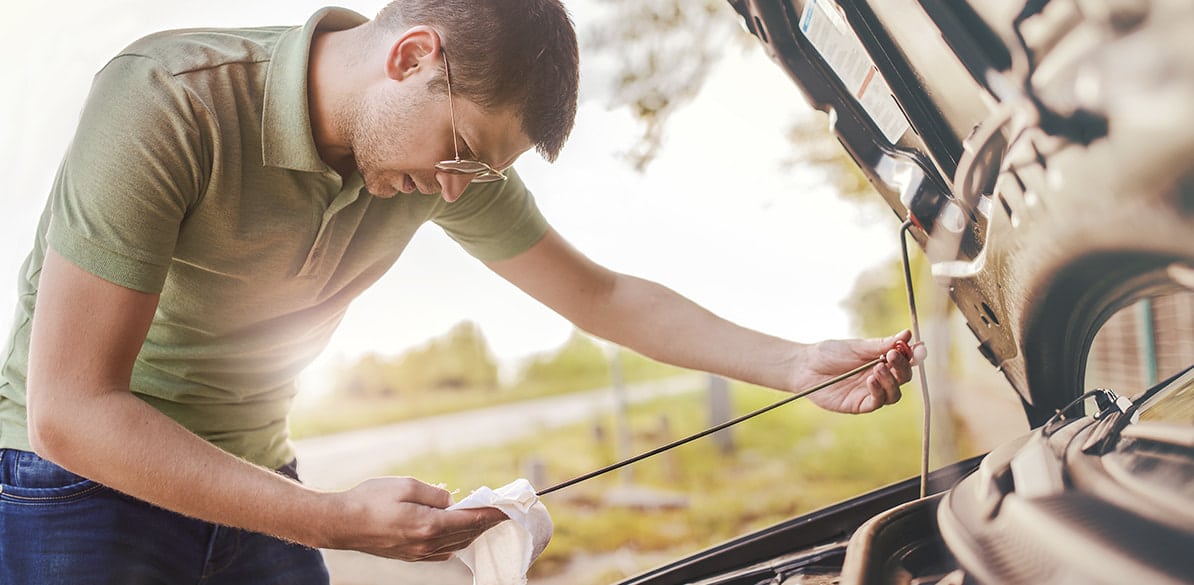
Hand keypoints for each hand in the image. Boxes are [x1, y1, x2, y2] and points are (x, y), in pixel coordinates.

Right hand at [321, 477, 507, 561]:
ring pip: (456, 545)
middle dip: (486, 522)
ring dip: (472, 532)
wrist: (341, 523)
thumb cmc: (370, 499)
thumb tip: (452, 501)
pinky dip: (456, 542)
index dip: (491, 513)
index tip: (508, 508)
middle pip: (466, 534)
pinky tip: (458, 532)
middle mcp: (426, 544)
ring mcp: (418, 553)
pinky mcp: (410, 555)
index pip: (470, 519)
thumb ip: (435, 493)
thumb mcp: (406, 485)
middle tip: (501, 512)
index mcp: (428, 525)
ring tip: (484, 520)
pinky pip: (442, 552)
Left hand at [800, 330, 924, 413]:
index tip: (918, 348)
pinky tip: (870, 380)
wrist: (805, 367)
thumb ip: (882, 344)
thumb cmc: (830, 354)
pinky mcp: (859, 405)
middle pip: (904, 378)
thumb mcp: (857, 346)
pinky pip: (877, 402)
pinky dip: (878, 391)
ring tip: (878, 368)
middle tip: (893, 355)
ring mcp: (871, 393)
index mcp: (882, 361)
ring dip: (891, 380)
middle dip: (903, 367)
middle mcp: (880, 378)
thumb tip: (907, 334)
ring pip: (894, 394)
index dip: (915, 356)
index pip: (906, 361)